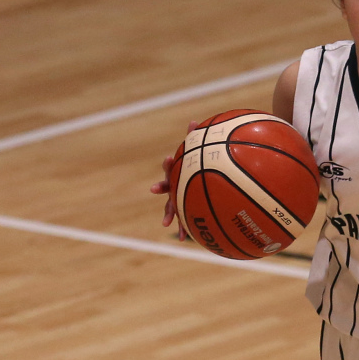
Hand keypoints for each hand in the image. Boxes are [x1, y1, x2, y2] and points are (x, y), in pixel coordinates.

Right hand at [149, 124, 192, 241]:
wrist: (203, 183)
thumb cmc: (198, 167)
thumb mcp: (198, 154)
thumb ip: (195, 139)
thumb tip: (193, 120)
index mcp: (178, 173)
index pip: (171, 167)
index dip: (169, 163)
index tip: (170, 158)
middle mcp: (175, 185)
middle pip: (168, 186)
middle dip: (162, 187)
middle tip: (154, 188)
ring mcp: (178, 198)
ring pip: (172, 206)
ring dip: (170, 214)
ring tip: (167, 224)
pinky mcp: (185, 210)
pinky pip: (184, 220)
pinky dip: (182, 229)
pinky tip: (182, 239)